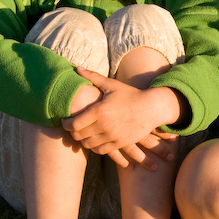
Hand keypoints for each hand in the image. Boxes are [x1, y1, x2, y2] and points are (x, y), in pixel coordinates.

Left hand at [62, 67, 176, 168]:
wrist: (152, 107)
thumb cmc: (131, 94)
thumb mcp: (112, 85)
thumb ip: (93, 77)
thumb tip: (77, 68)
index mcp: (100, 110)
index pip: (74, 124)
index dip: (66, 124)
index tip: (65, 121)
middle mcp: (105, 125)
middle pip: (78, 135)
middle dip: (72, 132)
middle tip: (72, 127)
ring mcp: (113, 136)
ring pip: (88, 144)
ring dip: (83, 140)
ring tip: (83, 133)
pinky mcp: (120, 143)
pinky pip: (100, 150)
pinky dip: (94, 146)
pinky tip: (95, 139)